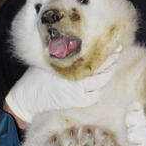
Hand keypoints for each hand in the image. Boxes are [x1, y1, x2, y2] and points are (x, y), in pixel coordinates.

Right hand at [4, 47, 120, 124]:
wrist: (27, 98)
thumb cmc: (35, 77)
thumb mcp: (48, 61)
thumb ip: (64, 54)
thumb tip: (79, 43)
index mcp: (68, 66)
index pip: (94, 56)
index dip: (107, 51)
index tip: (115, 44)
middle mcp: (76, 78)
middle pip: (102, 69)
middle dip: (112, 61)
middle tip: (118, 52)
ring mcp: (78, 92)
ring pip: (101, 84)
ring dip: (108, 75)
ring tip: (112, 67)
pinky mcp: (76, 102)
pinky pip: (94, 97)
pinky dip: (98, 91)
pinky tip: (99, 86)